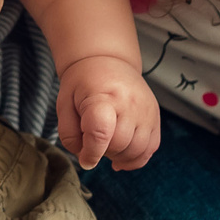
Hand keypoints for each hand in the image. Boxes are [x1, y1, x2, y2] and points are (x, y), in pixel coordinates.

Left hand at [55, 55, 160, 171]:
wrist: (108, 61)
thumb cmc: (83, 83)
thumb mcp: (64, 104)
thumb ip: (69, 134)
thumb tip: (85, 158)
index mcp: (102, 97)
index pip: (100, 133)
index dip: (91, 153)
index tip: (85, 159)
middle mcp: (129, 104)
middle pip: (119, 145)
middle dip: (103, 152)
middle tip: (93, 142)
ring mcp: (146, 110)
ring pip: (137, 151)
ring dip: (120, 156)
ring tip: (107, 145)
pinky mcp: (155, 117)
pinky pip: (150, 148)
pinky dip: (137, 158)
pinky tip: (123, 155)